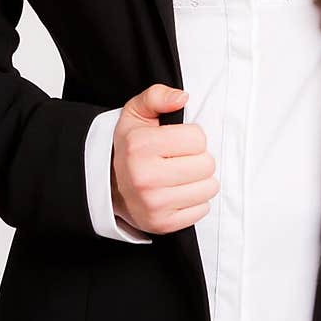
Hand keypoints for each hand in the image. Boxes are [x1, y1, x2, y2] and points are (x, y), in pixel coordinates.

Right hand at [110, 83, 219, 234]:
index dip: (192, 137)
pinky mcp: (162, 224)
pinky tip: (179, 193)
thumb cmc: (131, 147)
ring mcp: (153, 203)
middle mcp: (144, 176)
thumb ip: (158, 96)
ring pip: (209, 188)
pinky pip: (202, 210)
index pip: (197, 138)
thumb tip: (182, 98)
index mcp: (140, 145)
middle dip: (199, 158)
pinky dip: (195, 201)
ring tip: (182, 175)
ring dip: (201, 180)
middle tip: (181, 159)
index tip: (177, 142)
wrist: (111, 186)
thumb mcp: (137, 113)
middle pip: (207, 164)